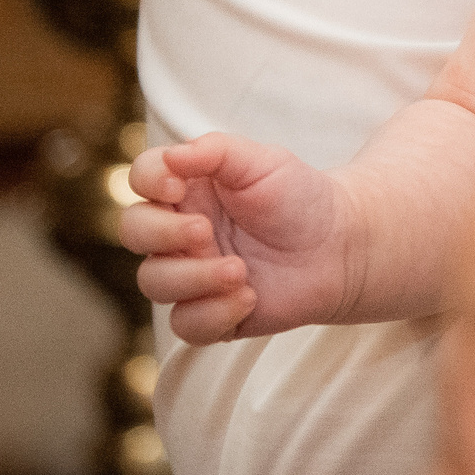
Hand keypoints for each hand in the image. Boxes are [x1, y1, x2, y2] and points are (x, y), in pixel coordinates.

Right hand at [120, 133, 356, 342]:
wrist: (341, 245)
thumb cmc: (299, 197)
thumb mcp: (262, 161)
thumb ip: (215, 151)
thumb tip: (170, 156)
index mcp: (188, 189)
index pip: (141, 179)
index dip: (148, 181)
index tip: (177, 184)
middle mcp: (181, 231)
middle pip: (134, 231)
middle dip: (162, 233)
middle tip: (204, 232)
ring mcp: (192, 273)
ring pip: (154, 282)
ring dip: (192, 277)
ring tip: (239, 270)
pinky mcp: (211, 313)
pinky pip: (185, 324)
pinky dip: (213, 314)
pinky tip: (248, 297)